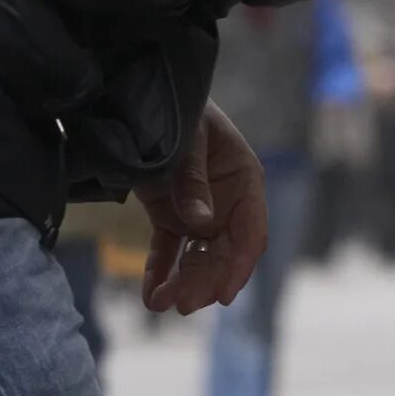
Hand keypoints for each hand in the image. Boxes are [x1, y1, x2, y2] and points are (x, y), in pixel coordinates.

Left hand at [132, 103, 267, 315]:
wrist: (144, 91)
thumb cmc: (176, 107)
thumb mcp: (186, 137)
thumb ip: (191, 177)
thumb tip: (202, 222)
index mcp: (245, 181)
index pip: (250, 233)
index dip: (239, 266)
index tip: (225, 294)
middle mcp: (228, 203)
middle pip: (224, 253)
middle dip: (205, 281)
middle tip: (183, 304)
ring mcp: (201, 211)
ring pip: (198, 257)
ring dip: (183, 282)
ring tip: (161, 303)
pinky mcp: (172, 214)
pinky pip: (169, 249)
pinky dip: (160, 271)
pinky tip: (150, 294)